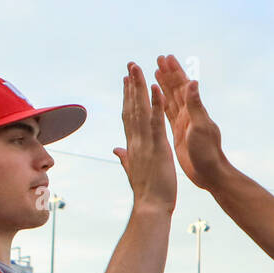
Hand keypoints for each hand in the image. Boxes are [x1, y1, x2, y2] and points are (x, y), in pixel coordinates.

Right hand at [113, 62, 176, 211]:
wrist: (151, 207)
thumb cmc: (147, 192)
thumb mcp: (134, 171)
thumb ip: (125, 158)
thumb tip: (116, 150)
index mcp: (134, 145)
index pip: (129, 116)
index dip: (127, 97)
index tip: (126, 81)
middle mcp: (137, 140)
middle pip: (132, 108)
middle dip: (131, 85)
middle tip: (131, 65)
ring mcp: (146, 142)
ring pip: (141, 110)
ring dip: (140, 88)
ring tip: (138, 69)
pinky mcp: (158, 147)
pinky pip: (157, 122)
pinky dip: (156, 105)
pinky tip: (156, 88)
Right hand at [156, 54, 226, 190]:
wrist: (209, 173)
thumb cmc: (207, 152)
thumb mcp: (200, 127)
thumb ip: (195, 105)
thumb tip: (193, 82)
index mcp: (194, 110)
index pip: (183, 86)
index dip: (174, 71)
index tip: (166, 57)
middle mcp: (189, 113)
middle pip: (176, 88)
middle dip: (168, 73)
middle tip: (158, 59)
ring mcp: (183, 122)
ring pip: (171, 99)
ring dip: (164, 85)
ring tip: (155, 72)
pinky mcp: (178, 133)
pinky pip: (167, 113)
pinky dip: (161, 103)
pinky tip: (155, 98)